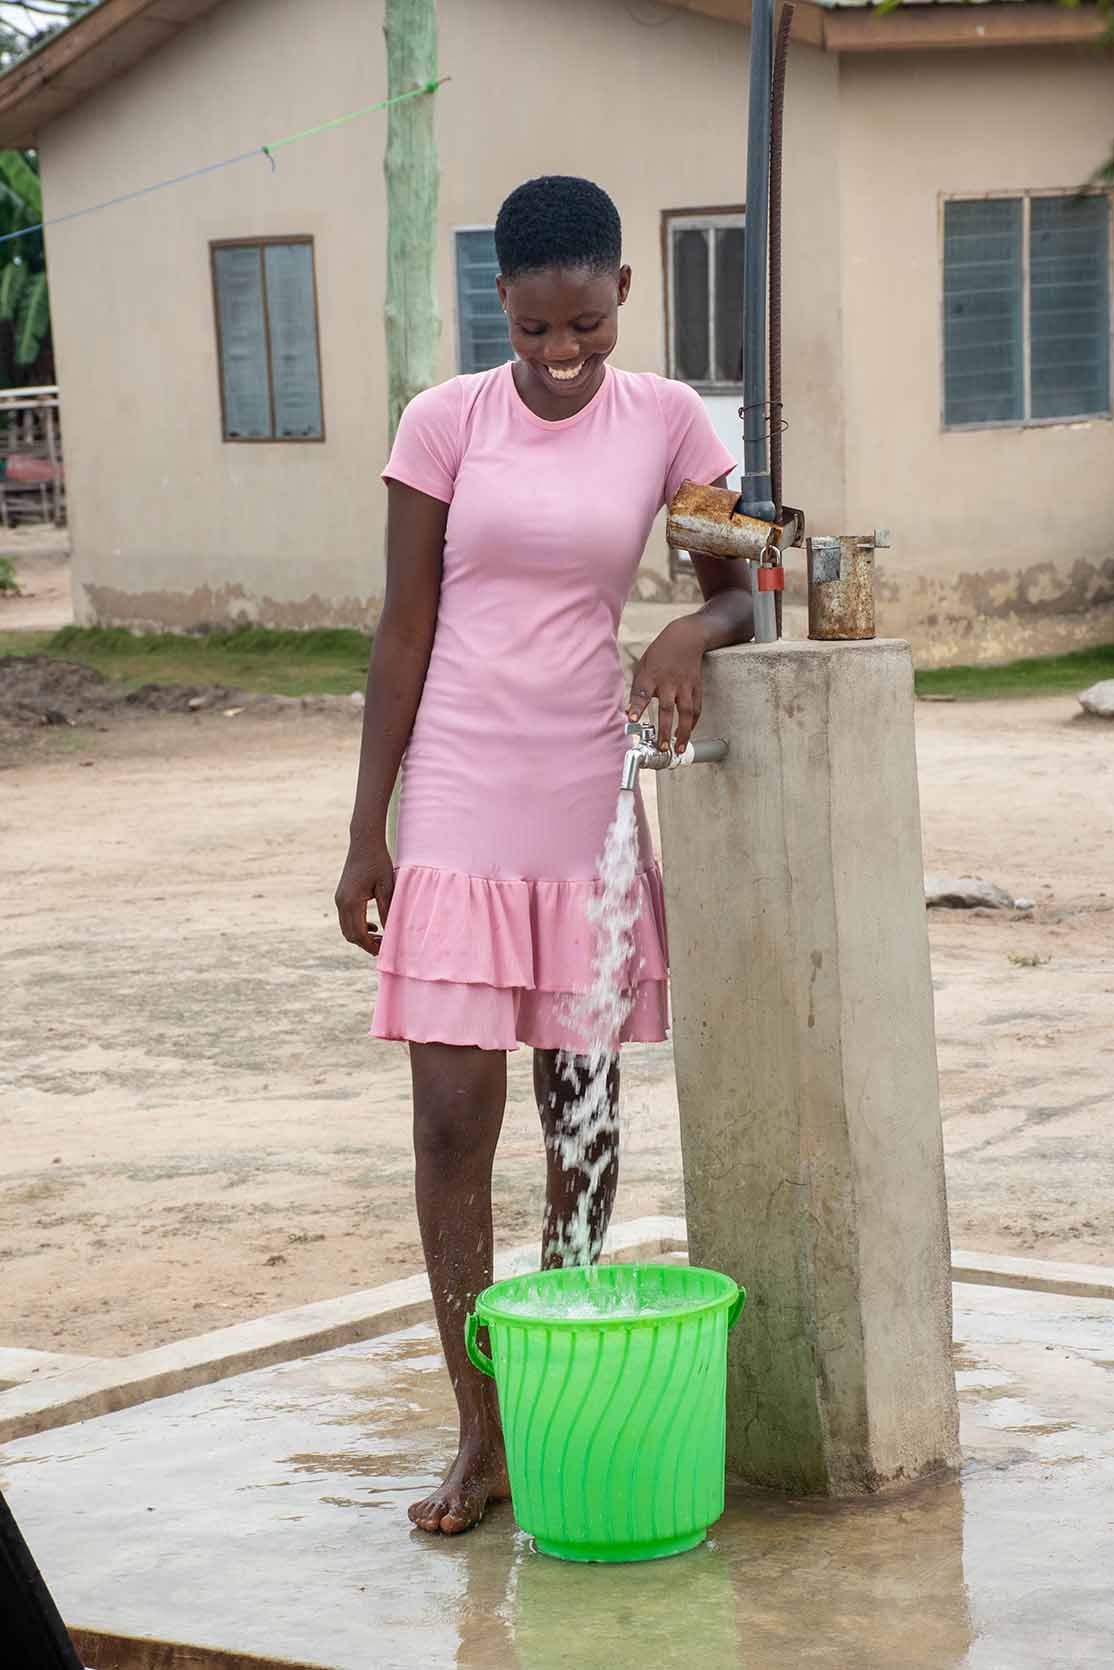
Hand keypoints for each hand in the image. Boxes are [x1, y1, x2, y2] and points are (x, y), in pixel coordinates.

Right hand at [335, 833, 393, 956]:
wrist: (364, 842)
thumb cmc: (378, 861)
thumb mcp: (386, 887)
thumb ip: (387, 910)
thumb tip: (391, 932)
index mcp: (351, 902)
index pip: (358, 934)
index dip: (371, 945)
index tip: (386, 950)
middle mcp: (341, 902)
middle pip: (350, 934)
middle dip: (366, 944)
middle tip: (385, 946)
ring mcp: (339, 898)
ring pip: (347, 928)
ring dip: (362, 936)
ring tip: (381, 938)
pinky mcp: (342, 895)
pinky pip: (347, 918)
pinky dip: (358, 926)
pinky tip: (374, 925)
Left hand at [627, 617, 706, 754]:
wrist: (686, 637)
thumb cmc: (660, 654)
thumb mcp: (643, 666)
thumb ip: (638, 689)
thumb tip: (630, 713)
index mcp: (650, 675)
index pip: (641, 693)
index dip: (636, 707)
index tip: (632, 720)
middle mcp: (668, 682)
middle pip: (666, 708)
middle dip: (664, 729)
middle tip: (661, 747)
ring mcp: (684, 685)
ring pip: (685, 712)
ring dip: (683, 732)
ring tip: (678, 748)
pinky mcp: (696, 687)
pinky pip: (696, 708)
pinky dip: (692, 723)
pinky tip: (687, 734)